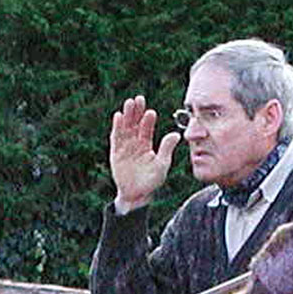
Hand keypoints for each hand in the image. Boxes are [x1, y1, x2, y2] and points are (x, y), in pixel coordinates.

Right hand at [108, 95, 178, 212]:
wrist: (136, 194)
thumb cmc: (151, 181)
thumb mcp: (162, 165)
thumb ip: (167, 149)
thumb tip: (176, 134)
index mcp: (146, 144)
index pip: (147, 128)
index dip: (148, 119)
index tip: (151, 111)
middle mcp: (135, 142)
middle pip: (135, 123)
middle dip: (137, 111)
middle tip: (138, 99)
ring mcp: (125, 146)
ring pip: (125, 127)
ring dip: (127, 115)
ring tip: (128, 103)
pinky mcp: (116, 152)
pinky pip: (116, 137)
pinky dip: (117, 127)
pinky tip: (118, 116)